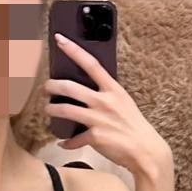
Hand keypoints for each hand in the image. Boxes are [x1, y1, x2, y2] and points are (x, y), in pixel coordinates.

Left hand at [44, 32, 172, 175]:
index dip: (73, 50)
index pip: (91, 64)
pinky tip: (63, 142)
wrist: (146, 151)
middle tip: (45, 87)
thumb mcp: (123, 103)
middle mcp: (105, 102)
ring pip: (67, 110)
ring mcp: (100, 119)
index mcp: (113, 89)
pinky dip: (67, 142)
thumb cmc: (133, 127)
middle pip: (71, 88)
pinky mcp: (96, 137)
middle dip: (53, 86)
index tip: (59, 39)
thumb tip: (87, 90)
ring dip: (53, 110)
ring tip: (48, 110)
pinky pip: (74, 139)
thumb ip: (106, 94)